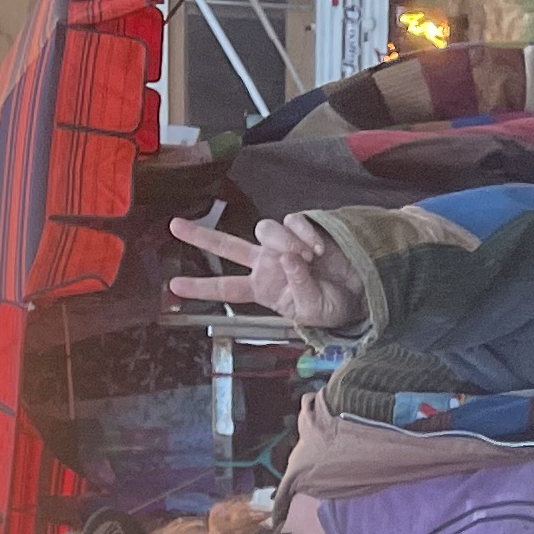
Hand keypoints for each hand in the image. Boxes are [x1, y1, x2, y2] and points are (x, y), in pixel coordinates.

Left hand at [167, 212, 363, 331]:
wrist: (359, 293)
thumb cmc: (333, 307)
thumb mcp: (312, 311)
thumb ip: (297, 287)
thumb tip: (287, 259)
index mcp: (263, 289)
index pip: (226, 288)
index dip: (201, 288)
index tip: (173, 287)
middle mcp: (266, 264)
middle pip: (227, 246)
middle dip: (200, 235)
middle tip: (174, 225)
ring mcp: (283, 245)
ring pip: (264, 229)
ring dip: (285, 242)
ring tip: (309, 258)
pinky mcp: (303, 229)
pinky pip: (294, 221)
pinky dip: (305, 233)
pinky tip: (320, 249)